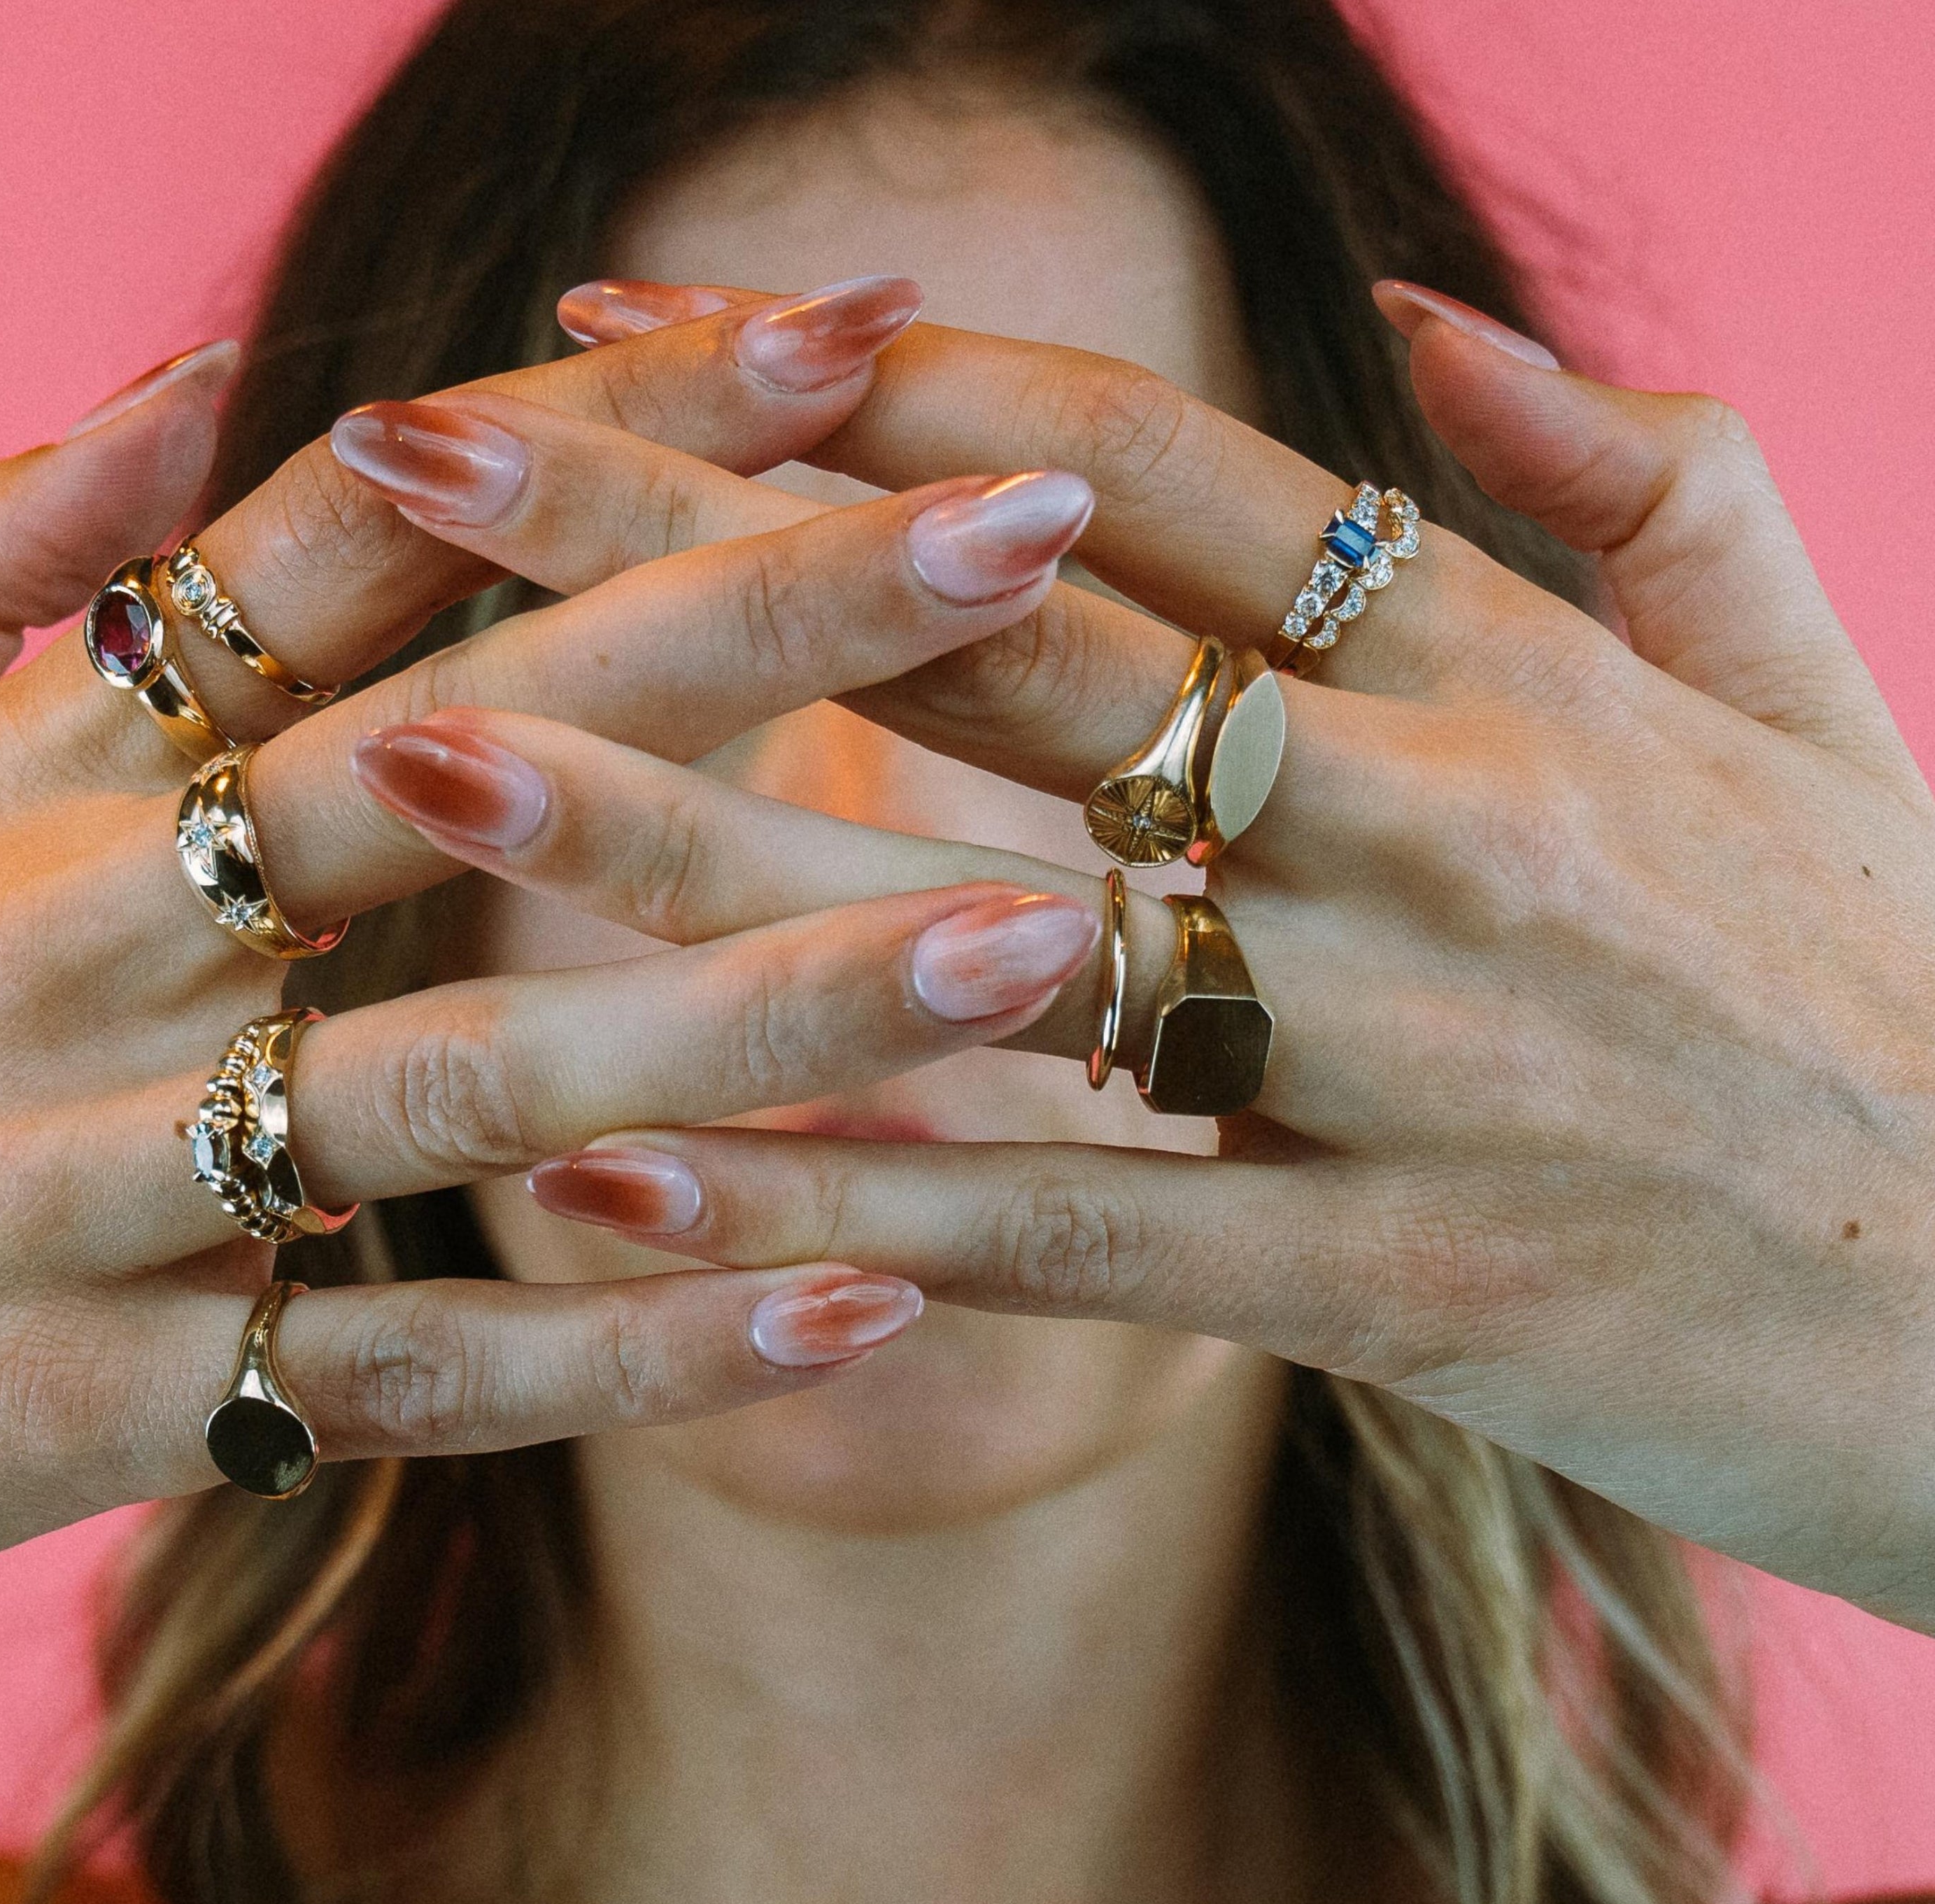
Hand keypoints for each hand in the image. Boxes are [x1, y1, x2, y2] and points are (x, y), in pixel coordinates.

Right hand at [0, 284, 1117, 1642]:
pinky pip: (424, 1367)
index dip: (619, 422)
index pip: (366, 539)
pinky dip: (647, 1342)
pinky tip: (862, 1297)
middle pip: (485, 743)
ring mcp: (105, 1180)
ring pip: (494, 1064)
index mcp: (45, 771)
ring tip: (1035, 935)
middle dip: (772, 628)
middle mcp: (95, 942)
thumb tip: (189, 374)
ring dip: (778, 1003)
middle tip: (1038, 538)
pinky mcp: (107, 1406)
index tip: (850, 333)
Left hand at [390, 282, 1934, 1629]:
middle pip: (978, 645)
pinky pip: (1074, 1233)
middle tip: (406, 464)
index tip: (620, 328)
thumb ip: (1642, 483)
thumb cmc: (1909, 997)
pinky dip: (844, 1202)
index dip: (847, 381)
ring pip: (986, 931)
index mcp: (1508, 660)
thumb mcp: (1812, 698)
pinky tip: (619, 1168)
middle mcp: (1437, 820)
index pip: (1114, 464)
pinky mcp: (1410, 1288)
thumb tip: (1445, 327)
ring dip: (678, 848)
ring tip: (418, 776)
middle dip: (669, 542)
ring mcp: (1419, 1055)